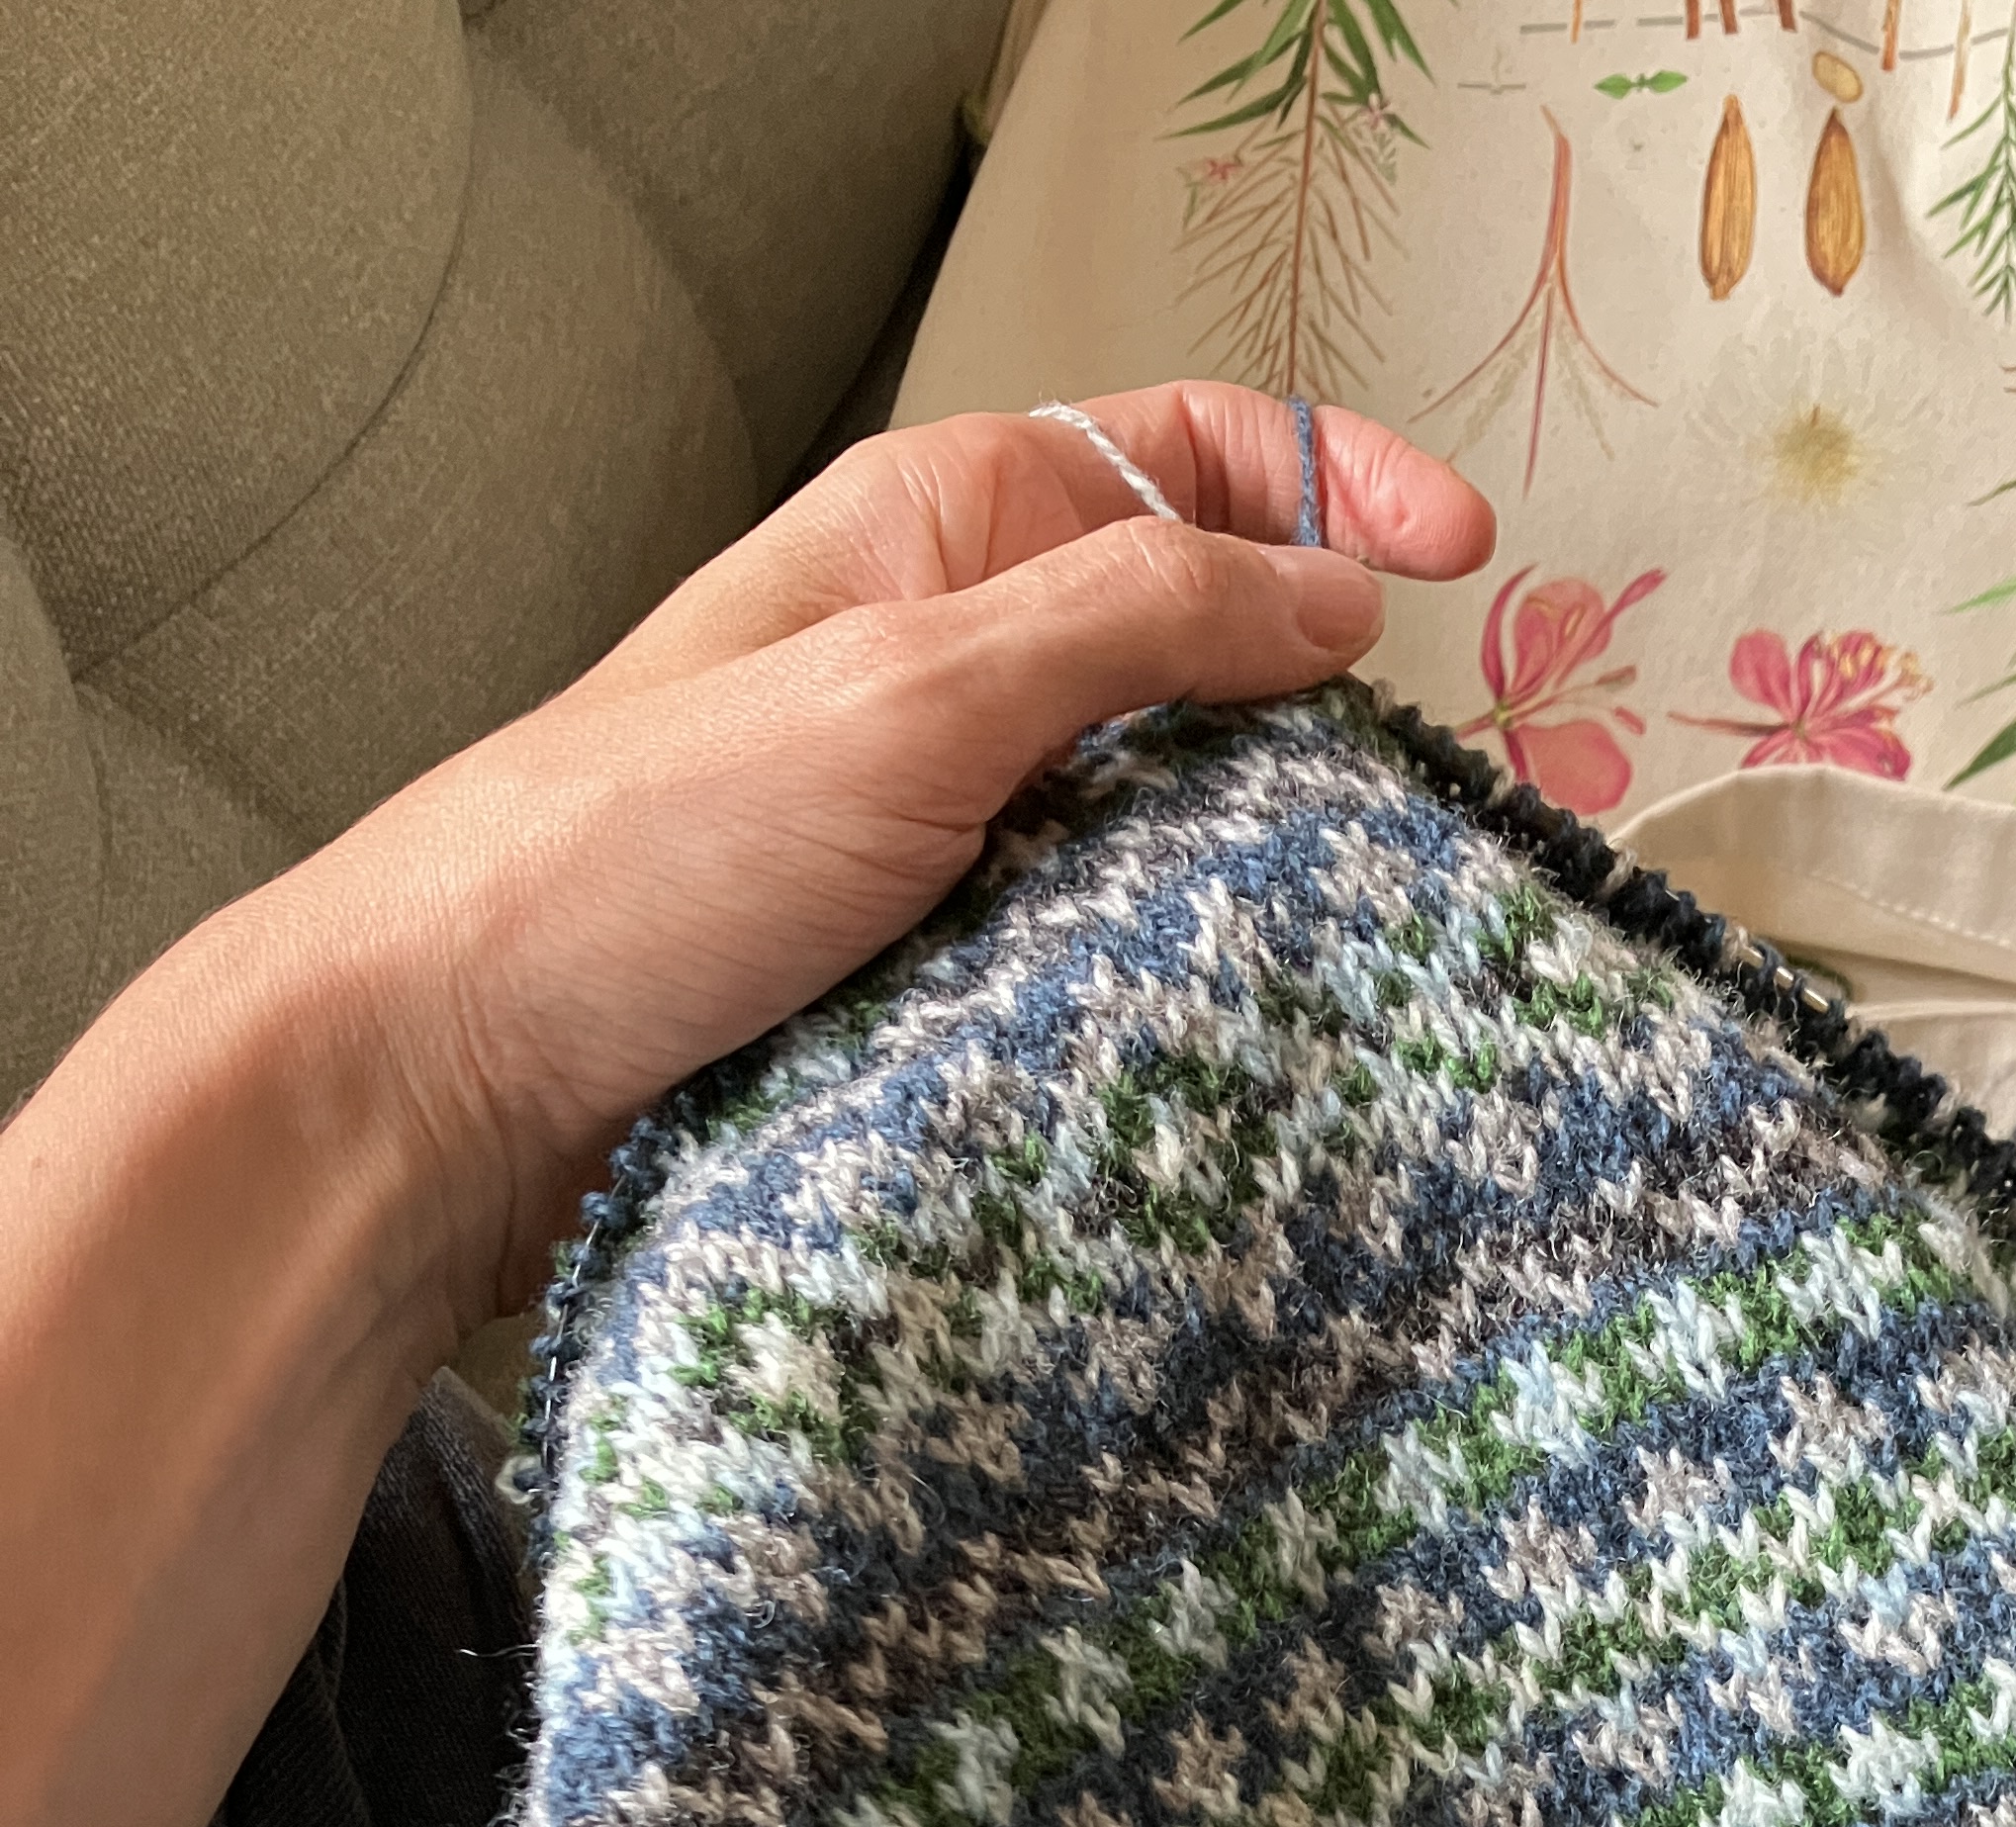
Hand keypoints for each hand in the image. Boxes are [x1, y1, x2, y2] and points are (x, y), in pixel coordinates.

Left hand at [0, 388, 1490, 1826]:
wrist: (452, 1082)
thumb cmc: (635, 856)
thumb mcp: (917, 687)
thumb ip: (1138, 622)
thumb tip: (1334, 597)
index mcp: (938, 535)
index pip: (1187, 455)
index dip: (1336, 483)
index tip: (1463, 565)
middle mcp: (943, 667)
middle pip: (1196, 644)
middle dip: (1325, 705)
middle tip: (1438, 798)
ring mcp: (933, 832)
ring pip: (1156, 817)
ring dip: (1258, 868)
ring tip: (1356, 937)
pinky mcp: (918, 979)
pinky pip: (1092, 955)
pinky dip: (1173, 982)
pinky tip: (1226, 1040)